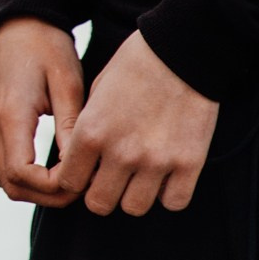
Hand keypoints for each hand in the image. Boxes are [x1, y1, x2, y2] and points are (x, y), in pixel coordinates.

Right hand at [0, 17, 83, 206]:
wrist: (18, 28)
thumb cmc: (47, 50)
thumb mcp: (68, 83)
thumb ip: (71, 127)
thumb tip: (79, 167)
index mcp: (9, 115)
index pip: (22, 173)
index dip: (53, 187)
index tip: (82, 179)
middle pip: (12, 185)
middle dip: (48, 195)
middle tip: (82, 187)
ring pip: (5, 181)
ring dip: (37, 190)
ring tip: (70, 179)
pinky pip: (1, 167)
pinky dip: (26, 178)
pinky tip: (52, 169)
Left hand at [54, 30, 218, 215]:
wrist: (180, 52)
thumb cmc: (134, 67)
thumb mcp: (95, 94)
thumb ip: (86, 130)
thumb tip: (79, 161)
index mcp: (91, 133)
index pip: (69, 183)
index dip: (76, 181)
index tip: (85, 173)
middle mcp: (120, 153)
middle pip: (100, 204)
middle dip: (101, 194)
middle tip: (111, 179)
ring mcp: (156, 161)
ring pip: (134, 208)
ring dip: (134, 195)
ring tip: (140, 177)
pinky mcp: (189, 164)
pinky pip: (174, 202)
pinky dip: (169, 194)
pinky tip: (167, 177)